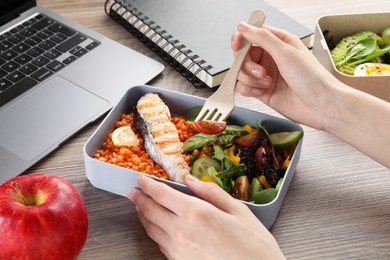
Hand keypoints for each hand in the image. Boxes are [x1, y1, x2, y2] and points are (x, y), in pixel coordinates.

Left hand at [128, 174, 284, 259]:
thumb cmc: (254, 248)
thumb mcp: (239, 211)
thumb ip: (212, 192)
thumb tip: (192, 180)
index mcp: (196, 213)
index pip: (162, 194)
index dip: (148, 185)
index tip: (140, 179)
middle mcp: (181, 231)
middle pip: (151, 211)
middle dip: (139, 199)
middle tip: (133, 192)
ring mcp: (178, 250)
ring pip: (152, 229)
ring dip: (143, 215)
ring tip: (140, 207)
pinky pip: (160, 244)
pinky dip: (154, 231)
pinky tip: (157, 228)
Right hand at [232, 23, 343, 130]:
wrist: (321, 106)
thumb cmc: (313, 79)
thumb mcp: (286, 52)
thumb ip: (262, 38)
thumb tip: (244, 27)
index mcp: (279, 43)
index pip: (252, 34)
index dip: (241, 39)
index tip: (237, 46)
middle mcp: (272, 58)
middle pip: (243, 55)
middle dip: (247, 64)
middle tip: (260, 71)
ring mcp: (266, 75)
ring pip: (242, 72)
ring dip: (250, 79)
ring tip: (267, 83)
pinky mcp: (263, 91)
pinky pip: (244, 87)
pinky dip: (250, 89)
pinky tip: (262, 91)